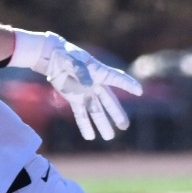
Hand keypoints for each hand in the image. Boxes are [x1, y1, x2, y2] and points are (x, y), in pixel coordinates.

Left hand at [13, 31, 141, 141]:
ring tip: (109, 137)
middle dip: (116, 115)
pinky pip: (81, 114)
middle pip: (109, 102)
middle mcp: (95, 85)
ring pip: (96, 111)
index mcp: (99, 72)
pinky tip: (89, 136)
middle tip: (124, 126)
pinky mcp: (74, 99)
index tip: (139, 91)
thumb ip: (81, 70)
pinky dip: (84, 125)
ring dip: (102, 124)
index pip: (117, 78)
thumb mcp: (73, 59)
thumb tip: (88, 85)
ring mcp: (85, 93)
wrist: (53, 59)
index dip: (128, 84)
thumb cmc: (66, 55)